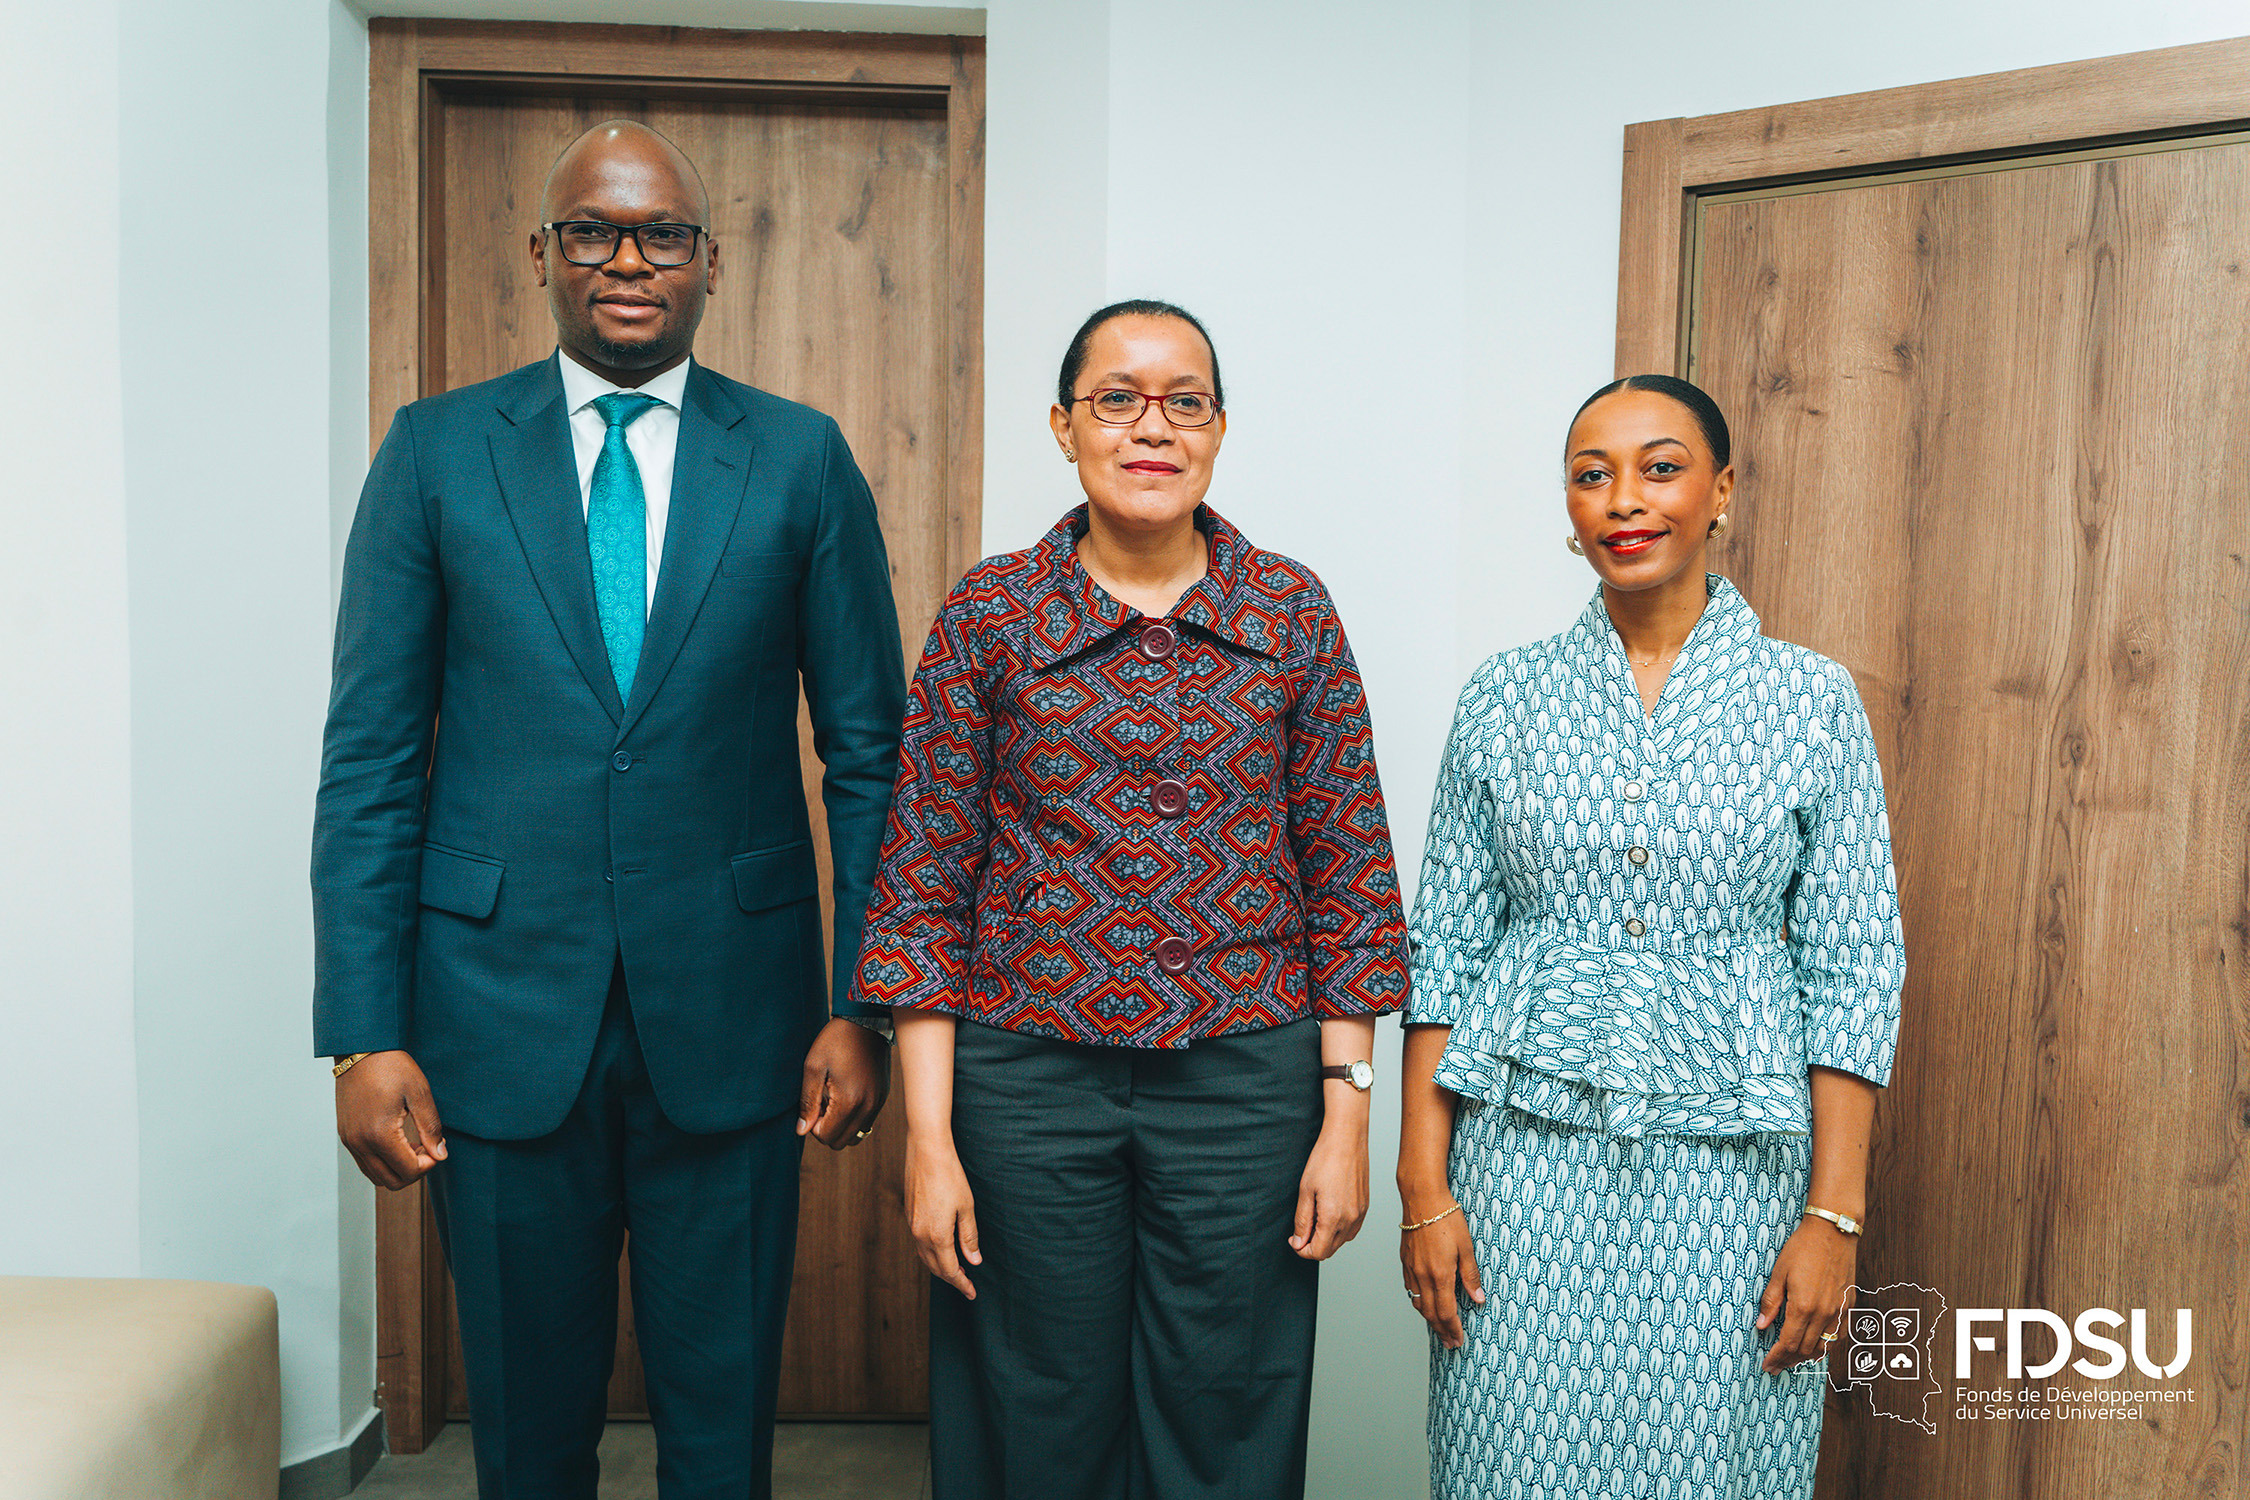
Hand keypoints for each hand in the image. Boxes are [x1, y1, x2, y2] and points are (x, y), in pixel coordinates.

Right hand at [336, 1051, 446, 1189]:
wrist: (360, 1049)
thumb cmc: (391, 1066)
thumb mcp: (419, 1094)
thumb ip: (431, 1128)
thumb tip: (440, 1155)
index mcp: (379, 1134)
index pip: (408, 1171)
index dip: (429, 1165)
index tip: (438, 1147)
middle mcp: (360, 1143)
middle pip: (390, 1182)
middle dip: (414, 1172)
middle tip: (427, 1149)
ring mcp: (349, 1141)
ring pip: (376, 1176)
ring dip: (398, 1168)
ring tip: (414, 1145)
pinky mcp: (346, 1135)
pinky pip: (364, 1163)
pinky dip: (383, 1161)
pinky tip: (398, 1141)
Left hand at [798, 1019, 890, 1148]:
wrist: (866, 1021)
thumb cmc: (835, 1041)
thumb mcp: (813, 1067)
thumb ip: (807, 1102)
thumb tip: (802, 1131)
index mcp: (849, 1101)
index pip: (827, 1137)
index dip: (813, 1125)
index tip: (813, 1102)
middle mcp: (868, 1107)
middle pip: (841, 1142)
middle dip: (826, 1129)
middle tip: (822, 1102)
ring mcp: (878, 1103)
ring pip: (855, 1136)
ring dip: (841, 1125)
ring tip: (834, 1100)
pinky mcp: (883, 1097)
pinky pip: (866, 1123)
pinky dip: (853, 1117)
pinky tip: (847, 1094)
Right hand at [904, 1134, 980, 1298]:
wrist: (927, 1150)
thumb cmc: (950, 1176)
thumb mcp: (966, 1207)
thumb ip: (969, 1237)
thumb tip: (973, 1261)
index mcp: (937, 1236)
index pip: (950, 1270)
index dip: (962, 1284)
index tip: (972, 1293)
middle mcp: (920, 1234)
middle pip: (936, 1267)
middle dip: (952, 1279)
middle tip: (967, 1285)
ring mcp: (912, 1225)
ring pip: (925, 1256)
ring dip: (940, 1267)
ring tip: (957, 1269)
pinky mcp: (909, 1214)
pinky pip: (919, 1243)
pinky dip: (931, 1253)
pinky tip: (942, 1248)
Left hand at [1290, 1115, 1368, 1260]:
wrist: (1347, 1139)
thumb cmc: (1325, 1160)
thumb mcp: (1305, 1191)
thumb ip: (1302, 1221)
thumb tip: (1299, 1243)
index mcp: (1334, 1218)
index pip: (1318, 1252)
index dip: (1302, 1250)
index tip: (1294, 1239)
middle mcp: (1351, 1220)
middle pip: (1330, 1249)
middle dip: (1313, 1245)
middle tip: (1301, 1229)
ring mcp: (1361, 1214)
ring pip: (1342, 1240)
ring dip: (1326, 1237)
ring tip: (1314, 1217)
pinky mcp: (1365, 1206)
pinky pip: (1352, 1229)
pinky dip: (1338, 1229)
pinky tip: (1328, 1213)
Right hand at [1400, 1204, 1483, 1349]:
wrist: (1422, 1199)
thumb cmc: (1446, 1218)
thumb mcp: (1467, 1247)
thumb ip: (1471, 1276)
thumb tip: (1478, 1299)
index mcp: (1441, 1274)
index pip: (1447, 1312)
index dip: (1453, 1329)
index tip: (1458, 1340)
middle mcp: (1423, 1276)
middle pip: (1431, 1313)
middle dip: (1442, 1331)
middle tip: (1450, 1343)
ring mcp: (1411, 1269)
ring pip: (1418, 1303)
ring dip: (1429, 1319)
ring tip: (1439, 1328)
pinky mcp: (1405, 1261)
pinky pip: (1411, 1289)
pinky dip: (1418, 1302)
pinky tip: (1424, 1303)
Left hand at [1757, 1215, 1857, 1370]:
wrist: (1833, 1232)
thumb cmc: (1803, 1248)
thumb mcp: (1779, 1272)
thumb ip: (1771, 1302)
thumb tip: (1761, 1325)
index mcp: (1803, 1306)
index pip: (1788, 1343)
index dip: (1776, 1357)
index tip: (1767, 1364)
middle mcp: (1824, 1313)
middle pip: (1805, 1349)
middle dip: (1788, 1361)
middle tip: (1776, 1367)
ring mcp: (1839, 1311)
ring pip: (1824, 1346)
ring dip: (1807, 1357)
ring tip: (1792, 1360)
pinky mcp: (1849, 1306)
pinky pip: (1838, 1335)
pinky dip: (1827, 1346)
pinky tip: (1817, 1347)